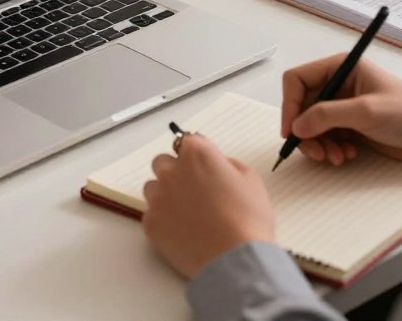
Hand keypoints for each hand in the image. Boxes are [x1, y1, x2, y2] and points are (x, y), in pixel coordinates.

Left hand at [142, 134, 274, 278]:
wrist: (234, 260)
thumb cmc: (248, 218)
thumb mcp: (251, 179)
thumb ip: (228, 164)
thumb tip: (217, 165)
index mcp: (196, 154)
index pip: (188, 141)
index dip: (198, 155)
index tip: (204, 167)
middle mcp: (171, 170)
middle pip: (163, 161)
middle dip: (175, 171)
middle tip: (194, 190)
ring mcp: (158, 197)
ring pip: (153, 187)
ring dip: (166, 194)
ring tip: (187, 213)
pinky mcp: (150, 222)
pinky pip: (151, 213)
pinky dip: (163, 219)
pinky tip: (182, 230)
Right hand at [282, 54, 401, 164]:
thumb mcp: (366, 111)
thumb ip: (327, 116)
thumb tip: (296, 126)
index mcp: (341, 67)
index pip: (298, 80)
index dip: (290, 104)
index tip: (291, 130)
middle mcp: (339, 85)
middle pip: (302, 106)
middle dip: (305, 131)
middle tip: (315, 152)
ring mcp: (344, 106)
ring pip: (311, 125)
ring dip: (318, 144)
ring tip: (336, 157)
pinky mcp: (350, 126)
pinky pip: (325, 137)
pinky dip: (330, 149)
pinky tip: (347, 156)